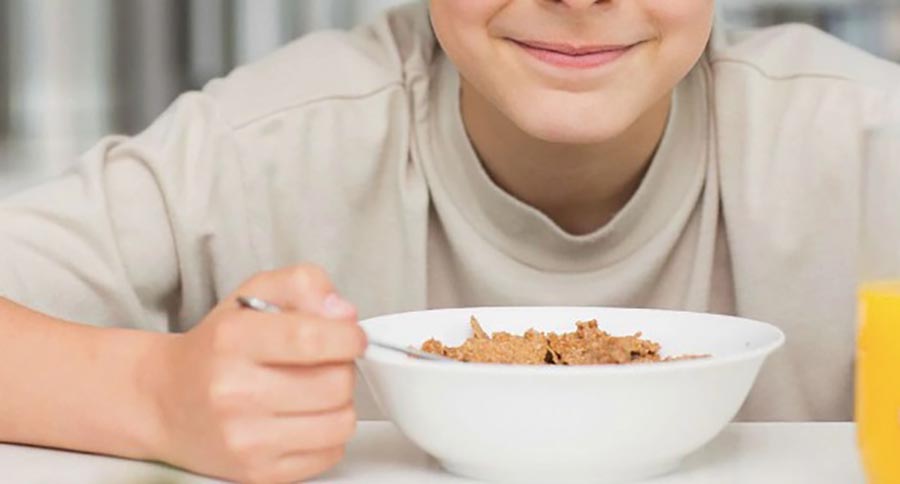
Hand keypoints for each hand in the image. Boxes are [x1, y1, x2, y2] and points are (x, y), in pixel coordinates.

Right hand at [147, 265, 365, 482]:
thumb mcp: (253, 295)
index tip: (353, 337)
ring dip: (340, 403)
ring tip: (316, 391)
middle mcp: (234, 392)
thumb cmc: (216, 347)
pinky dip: (328, 434)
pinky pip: (330, 454)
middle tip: (326, 363)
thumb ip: (303, 285)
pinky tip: (304, 418)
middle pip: (335, 383)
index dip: (348, 337)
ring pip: (340, 422)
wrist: (163, 402)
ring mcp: (245, 439)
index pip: (311, 338)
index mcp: (233, 339)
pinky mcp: (258, 473)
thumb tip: (343, 313)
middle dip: (343, 368)